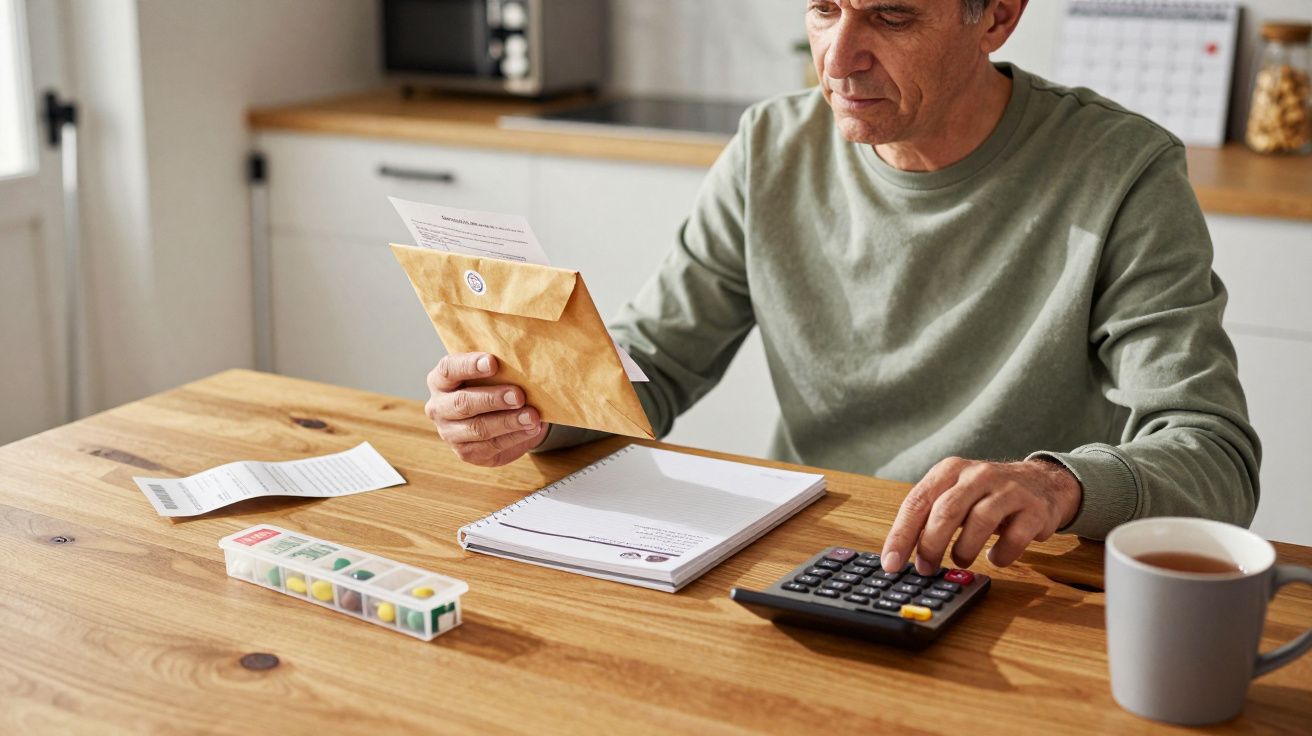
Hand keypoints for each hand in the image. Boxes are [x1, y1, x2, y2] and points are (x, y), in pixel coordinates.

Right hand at [425, 352, 548, 466]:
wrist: (496, 416)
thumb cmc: (493, 385)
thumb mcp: (493, 373)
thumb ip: (500, 368)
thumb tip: (524, 366)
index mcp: (440, 381)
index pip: (449, 369)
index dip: (469, 366)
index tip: (493, 362)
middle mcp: (439, 407)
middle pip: (462, 403)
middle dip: (493, 399)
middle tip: (518, 395)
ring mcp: (449, 433)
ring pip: (478, 428)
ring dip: (508, 422)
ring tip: (532, 416)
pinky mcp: (466, 453)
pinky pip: (491, 446)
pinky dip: (514, 437)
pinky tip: (531, 429)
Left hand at [880, 457, 1081, 574]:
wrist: (1041, 483)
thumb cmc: (986, 495)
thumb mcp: (955, 494)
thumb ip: (929, 517)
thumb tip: (899, 555)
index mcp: (950, 470)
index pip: (917, 502)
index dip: (901, 535)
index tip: (890, 563)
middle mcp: (978, 475)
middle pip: (946, 511)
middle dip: (931, 545)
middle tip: (925, 568)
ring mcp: (1008, 489)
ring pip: (979, 522)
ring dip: (964, 550)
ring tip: (960, 560)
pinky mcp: (1034, 509)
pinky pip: (1014, 538)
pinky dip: (1001, 555)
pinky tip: (995, 558)